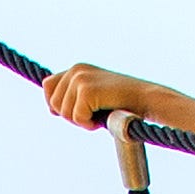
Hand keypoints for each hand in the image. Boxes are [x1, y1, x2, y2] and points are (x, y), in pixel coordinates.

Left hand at [38, 62, 154, 131]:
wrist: (146, 100)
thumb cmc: (121, 104)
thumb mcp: (93, 97)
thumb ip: (73, 97)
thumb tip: (52, 109)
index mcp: (77, 69)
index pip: (48, 86)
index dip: (58, 104)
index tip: (78, 111)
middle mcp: (76, 69)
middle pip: (53, 103)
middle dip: (71, 116)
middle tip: (93, 115)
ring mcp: (80, 78)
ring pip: (63, 112)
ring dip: (81, 121)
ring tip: (100, 114)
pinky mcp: (86, 90)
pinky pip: (76, 118)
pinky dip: (89, 124)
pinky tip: (103, 117)